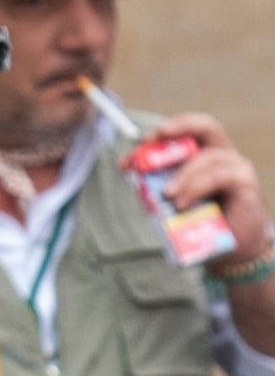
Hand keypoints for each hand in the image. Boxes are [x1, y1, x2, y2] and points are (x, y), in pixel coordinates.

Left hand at [139, 114, 268, 264]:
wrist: (231, 249)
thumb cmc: (202, 221)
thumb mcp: (174, 197)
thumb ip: (157, 181)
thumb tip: (129, 167)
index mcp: (204, 155)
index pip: (189, 130)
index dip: (165, 130)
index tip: (140, 142)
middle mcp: (223, 156)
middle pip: (206, 127)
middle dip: (177, 128)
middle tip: (151, 141)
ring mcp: (236, 168)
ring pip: (207, 157)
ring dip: (181, 174)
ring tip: (167, 195)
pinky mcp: (245, 183)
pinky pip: (219, 176)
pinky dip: (196, 188)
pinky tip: (183, 204)